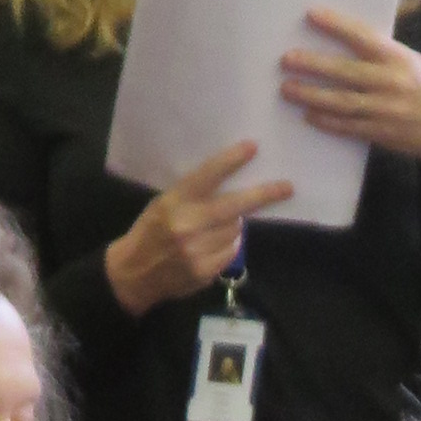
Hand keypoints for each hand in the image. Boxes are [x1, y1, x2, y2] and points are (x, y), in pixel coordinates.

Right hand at [104, 137, 295, 313]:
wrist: (134, 272)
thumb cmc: (151, 231)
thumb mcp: (165, 204)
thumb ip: (194, 196)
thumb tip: (233, 187)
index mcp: (174, 201)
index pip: (207, 176)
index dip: (231, 160)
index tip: (253, 147)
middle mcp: (187, 224)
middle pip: (235, 206)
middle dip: (264, 195)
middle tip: (286, 187)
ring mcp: (197, 250)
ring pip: (236, 229)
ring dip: (235, 224)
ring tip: (215, 226)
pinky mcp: (205, 271)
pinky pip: (231, 251)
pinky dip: (229, 245)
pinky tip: (213, 245)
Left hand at [280, 8, 420, 170]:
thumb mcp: (414, 62)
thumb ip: (383, 52)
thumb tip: (346, 37)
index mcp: (401, 59)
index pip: (364, 38)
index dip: (336, 25)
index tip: (311, 14)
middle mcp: (393, 83)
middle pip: (346, 72)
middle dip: (313, 65)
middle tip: (287, 59)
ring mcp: (387, 111)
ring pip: (342, 102)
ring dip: (312, 95)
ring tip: (287, 89)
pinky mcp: (383, 134)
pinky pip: (349, 127)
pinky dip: (327, 121)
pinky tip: (309, 115)